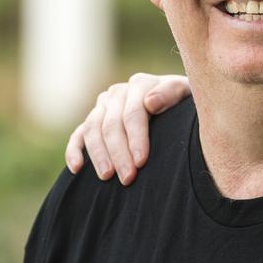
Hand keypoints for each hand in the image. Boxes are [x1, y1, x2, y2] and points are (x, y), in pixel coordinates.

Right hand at [64, 73, 191, 184]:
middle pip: (112, 125)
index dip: (136, 138)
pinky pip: (79, 135)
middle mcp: (119, 93)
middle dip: (119, 153)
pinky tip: (76, 168)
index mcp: (141, 84)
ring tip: (107, 177)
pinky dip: (74, 150)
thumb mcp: (188, 94)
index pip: (133, 113)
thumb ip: (172, 93)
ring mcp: (103, 106)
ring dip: (99, 155)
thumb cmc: (185, 104)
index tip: (142, 162)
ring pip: (93, 130)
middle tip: (128, 178)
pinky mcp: (93, 120)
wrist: (179, 106)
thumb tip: (149, 102)